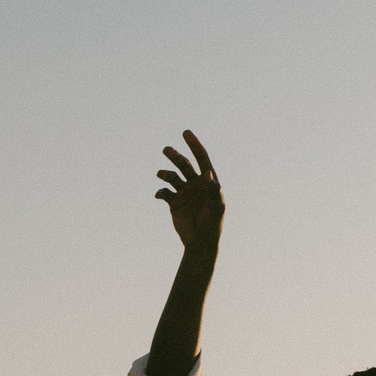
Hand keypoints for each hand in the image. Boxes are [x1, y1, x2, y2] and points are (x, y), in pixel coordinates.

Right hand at [153, 131, 224, 251]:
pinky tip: (159, 195)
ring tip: (161, 174)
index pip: (202, 158)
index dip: (195, 145)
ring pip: (172, 176)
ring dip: (165, 173)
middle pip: (184, 164)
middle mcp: (196, 184)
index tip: (186, 132)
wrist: (201, 243)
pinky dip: (160, 192)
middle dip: (176, 156)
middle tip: (166, 149)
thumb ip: (213, 191)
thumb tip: (209, 174)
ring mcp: (184, 192)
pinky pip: (164, 193)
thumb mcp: (216, 207)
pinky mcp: (174, 203)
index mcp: (208, 181)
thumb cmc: (213, 225)